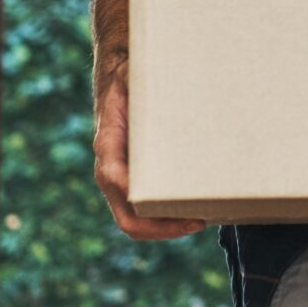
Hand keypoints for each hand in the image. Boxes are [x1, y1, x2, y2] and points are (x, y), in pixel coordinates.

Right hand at [92, 73, 207, 240]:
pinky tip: (190, 212)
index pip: (118, 182)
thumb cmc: (130, 79)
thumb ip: (144, 84)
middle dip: (162, 229)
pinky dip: (163, 218)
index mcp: (109, 145)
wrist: (117, 78)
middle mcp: (110, 167)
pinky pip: (141, 209)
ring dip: (165, 228)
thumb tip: (171, 79)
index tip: (177, 207)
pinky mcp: (131, 177)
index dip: (145, 202)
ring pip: (134, 219)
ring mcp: (119, 177)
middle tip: (198, 223)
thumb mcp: (135, 78)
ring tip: (198, 221)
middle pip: (127, 217)